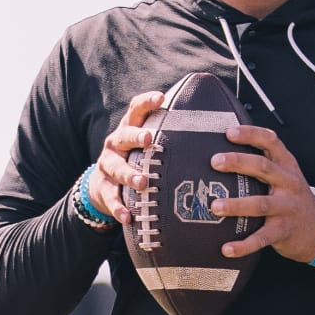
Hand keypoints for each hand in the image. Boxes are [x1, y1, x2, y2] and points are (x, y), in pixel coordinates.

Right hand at [88, 91, 165, 223]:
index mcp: (129, 129)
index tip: (161, 97)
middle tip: (149, 139)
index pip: (136, 109)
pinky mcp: (103, 189)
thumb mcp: (145, 146)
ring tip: (143, 183)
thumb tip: (212, 127)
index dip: (147, 102)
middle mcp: (116, 144)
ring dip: (130, 175)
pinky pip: (111, 198)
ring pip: (117, 168)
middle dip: (136, 137)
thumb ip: (168, 136)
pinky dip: (119, 208)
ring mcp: (108, 166)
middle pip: (124, 136)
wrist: (102, 186)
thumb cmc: (136, 160)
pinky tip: (128, 216)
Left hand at [211, 125, 314, 262]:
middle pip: (263, 168)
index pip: (271, 142)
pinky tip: (226, 249)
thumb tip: (225, 152)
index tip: (229, 133)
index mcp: (287, 166)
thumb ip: (264, 163)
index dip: (251, 134)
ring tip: (215, 207)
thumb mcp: (286, 176)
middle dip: (238, 162)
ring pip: (260, 204)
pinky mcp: (283, 231)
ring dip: (236, 205)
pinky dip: (243, 245)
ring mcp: (286, 208)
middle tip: (215, 161)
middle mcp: (288, 184)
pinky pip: (261, 238)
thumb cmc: (293, 199)